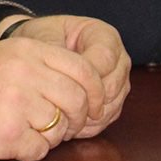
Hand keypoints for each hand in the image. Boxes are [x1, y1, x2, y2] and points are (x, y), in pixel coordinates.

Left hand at [0, 15, 129, 138]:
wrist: (41, 51)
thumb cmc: (43, 39)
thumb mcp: (45, 37)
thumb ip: (55, 50)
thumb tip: (63, 73)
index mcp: (104, 36)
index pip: (105, 59)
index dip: (85, 77)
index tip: (61, 86)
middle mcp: (118, 59)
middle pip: (112, 86)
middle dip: (84, 100)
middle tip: (57, 105)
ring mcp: (119, 82)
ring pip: (111, 106)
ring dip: (86, 115)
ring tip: (60, 114)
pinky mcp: (114, 102)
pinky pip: (107, 118)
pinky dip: (88, 125)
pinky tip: (67, 122)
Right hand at [0, 18, 127, 160]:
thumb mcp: (3, 58)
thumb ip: (40, 64)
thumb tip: (86, 84)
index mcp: (26, 49)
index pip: (83, 68)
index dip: (95, 91)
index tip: (94, 107)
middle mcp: (25, 71)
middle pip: (79, 99)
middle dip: (78, 119)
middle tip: (63, 127)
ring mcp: (16, 101)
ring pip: (61, 126)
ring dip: (50, 136)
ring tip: (25, 131)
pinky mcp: (7, 132)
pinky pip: (39, 149)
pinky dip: (29, 151)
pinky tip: (9, 141)